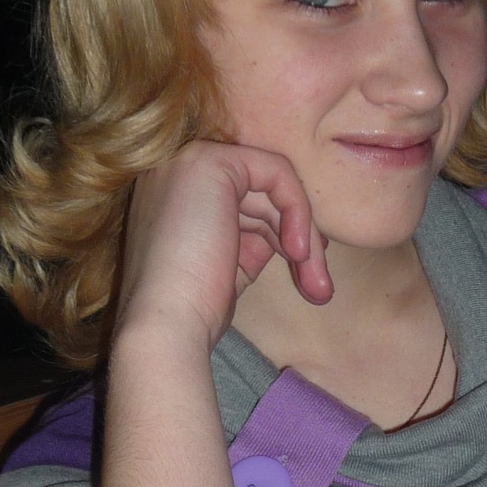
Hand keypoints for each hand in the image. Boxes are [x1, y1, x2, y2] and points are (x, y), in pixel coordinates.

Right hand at [117, 138, 332, 349]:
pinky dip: (297, 209)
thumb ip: (252, 240)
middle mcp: (175, 171)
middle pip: (260, 195)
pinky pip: (275, 171)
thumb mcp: (229, 266)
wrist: (166, 325)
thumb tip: (295, 237)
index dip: (280, 233)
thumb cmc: (193, 309)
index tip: (307, 274)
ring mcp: (188, 161)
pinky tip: (297, 250)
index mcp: (173, 196)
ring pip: (273, 186)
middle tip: (321, 289)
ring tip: (318, 286)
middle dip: (299, 239)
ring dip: (305, 235)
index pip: (242, 203)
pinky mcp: (209, 161)